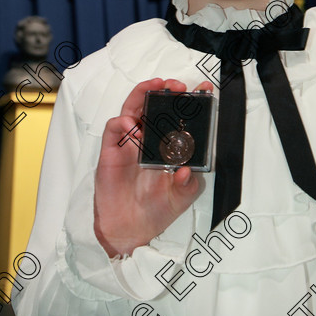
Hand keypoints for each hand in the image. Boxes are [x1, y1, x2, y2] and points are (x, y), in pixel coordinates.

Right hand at [94, 77, 213, 257]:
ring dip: (142, 94)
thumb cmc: (156, 209)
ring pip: (132, 107)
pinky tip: (133, 128)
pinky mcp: (111, 151)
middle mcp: (149, 138)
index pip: (178, 116)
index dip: (190, 101)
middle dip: (165, 90)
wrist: (130, 229)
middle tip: (176, 86)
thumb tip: (187, 170)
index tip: (203, 90)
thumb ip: (188, 185)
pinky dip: (122, 122)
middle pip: (154, 104)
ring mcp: (129, 142)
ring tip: (154, 88)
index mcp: (168, 145)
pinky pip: (113, 128)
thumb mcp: (181, 198)